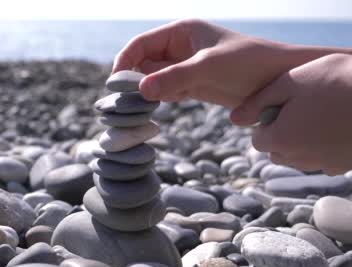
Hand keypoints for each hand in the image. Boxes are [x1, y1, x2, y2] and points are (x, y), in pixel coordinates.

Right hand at [113, 19, 347, 107]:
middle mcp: (179, 48)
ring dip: (145, 92)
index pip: (140, 44)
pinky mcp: (192, 86)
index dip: (124, 62)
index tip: (115, 84)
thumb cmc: (249, 63)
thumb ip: (174, 77)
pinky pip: (165, 92)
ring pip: (152, 79)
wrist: (279, 80)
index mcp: (181, 32)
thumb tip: (141, 89)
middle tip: (124, 102)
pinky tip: (159, 107)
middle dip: (133, 80)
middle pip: (142, 63)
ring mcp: (184, 67)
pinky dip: (159, 100)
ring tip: (138, 108)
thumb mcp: (209, 68)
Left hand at [230, 54, 351, 174]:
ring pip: (300, 157)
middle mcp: (299, 159)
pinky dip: (326, 147)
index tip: (286, 103)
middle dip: (283, 132)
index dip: (269, 120)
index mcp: (280, 140)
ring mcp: (324, 165)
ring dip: (303, 140)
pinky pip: (324, 160)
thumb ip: (258, 102)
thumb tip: (233, 119)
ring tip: (323, 114)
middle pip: (278, 151)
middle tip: (306, 107)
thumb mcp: (290, 82)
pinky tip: (338, 126)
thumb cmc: (337, 81)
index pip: (259, 139)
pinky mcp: (344, 165)